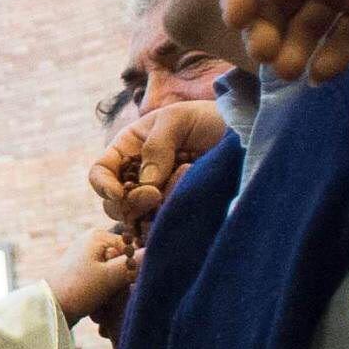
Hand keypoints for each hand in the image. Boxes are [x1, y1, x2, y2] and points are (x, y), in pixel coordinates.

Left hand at [49, 227, 142, 331]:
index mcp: (98, 235)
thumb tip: (160, 250)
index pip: (133, 251)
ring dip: (112, 294)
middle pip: (124, 265)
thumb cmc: (77, 289)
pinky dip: (104, 297)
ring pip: (116, 278)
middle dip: (120, 285)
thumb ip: (135, 264)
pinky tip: (96, 307)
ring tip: (99, 303)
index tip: (119, 285)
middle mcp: (93, 242)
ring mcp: (88, 258)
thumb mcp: (110, 277)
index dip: (131, 272)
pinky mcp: (85, 274)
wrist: (49, 310)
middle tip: (106, 297)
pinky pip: (105, 285)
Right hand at [88, 100, 226, 232]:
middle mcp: (139, 177)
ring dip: (154, 211)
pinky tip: (189, 204)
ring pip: (138, 221)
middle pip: (114, 203)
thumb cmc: (210, 120)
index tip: (117, 193)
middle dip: (130, 202)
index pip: (101, 172)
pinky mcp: (178, 214)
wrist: (247, 135)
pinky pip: (163, 229)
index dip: (102, 185)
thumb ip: (156, 146)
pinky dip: (171, 222)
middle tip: (155, 194)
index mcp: (130, 150)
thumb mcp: (179, 119)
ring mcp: (159, 199)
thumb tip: (145, 185)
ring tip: (186, 184)